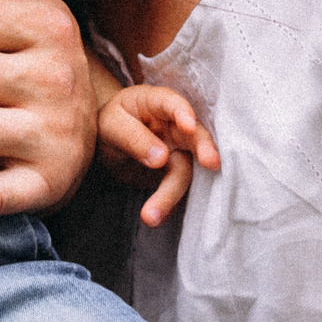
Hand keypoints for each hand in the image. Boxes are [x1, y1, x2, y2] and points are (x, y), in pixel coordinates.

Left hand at [99, 85, 220, 227]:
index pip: (172, 103)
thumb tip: (161, 158)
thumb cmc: (111, 124)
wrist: (108, 144)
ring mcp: (179, 151)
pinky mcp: (176, 174)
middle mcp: (175, 126)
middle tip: (212, 164)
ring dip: (170, 194)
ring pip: (185, 171)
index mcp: (156, 103)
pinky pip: (178, 191)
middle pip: (194, 137)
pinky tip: (155, 218)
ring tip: (150, 217)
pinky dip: (168, 206)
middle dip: (204, 150)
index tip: (190, 126)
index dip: (183, 112)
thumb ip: (133, 137)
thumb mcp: (111, 125)